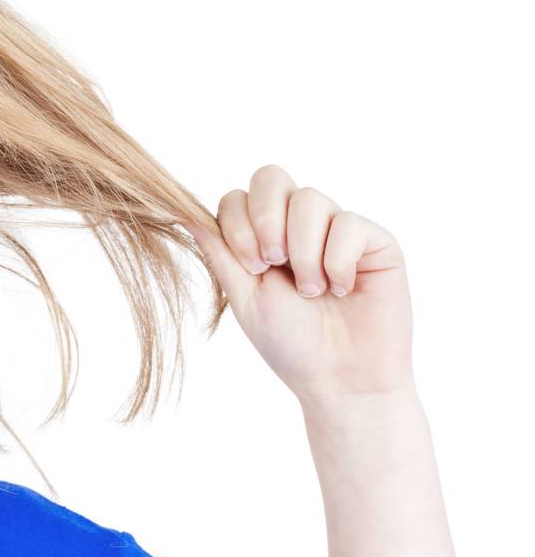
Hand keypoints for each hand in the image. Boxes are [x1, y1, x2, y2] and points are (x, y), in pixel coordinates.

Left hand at [181, 164, 414, 408]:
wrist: (342, 380)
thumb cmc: (292, 343)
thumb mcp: (245, 296)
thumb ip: (219, 252)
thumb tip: (180, 212)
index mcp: (262, 237)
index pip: (238, 197)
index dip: (238, 223)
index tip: (250, 266)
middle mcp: (299, 226)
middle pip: (271, 177)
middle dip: (266, 218)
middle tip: (272, 262)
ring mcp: (337, 229)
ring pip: (310, 199)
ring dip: (304, 251)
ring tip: (311, 291)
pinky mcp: (375, 241)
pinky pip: (350, 224)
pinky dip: (339, 261)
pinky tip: (343, 290)